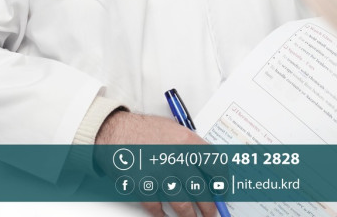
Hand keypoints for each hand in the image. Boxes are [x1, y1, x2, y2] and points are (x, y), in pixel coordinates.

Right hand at [96, 112, 219, 216]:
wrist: (114, 130)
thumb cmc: (144, 129)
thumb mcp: (174, 130)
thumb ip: (191, 148)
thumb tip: (207, 169)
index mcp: (188, 142)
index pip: (216, 166)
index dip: (222, 182)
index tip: (222, 191)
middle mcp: (177, 160)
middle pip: (201, 191)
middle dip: (209, 207)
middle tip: (212, 213)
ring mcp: (160, 176)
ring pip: (183, 205)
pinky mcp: (143, 187)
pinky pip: (157, 208)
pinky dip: (162, 216)